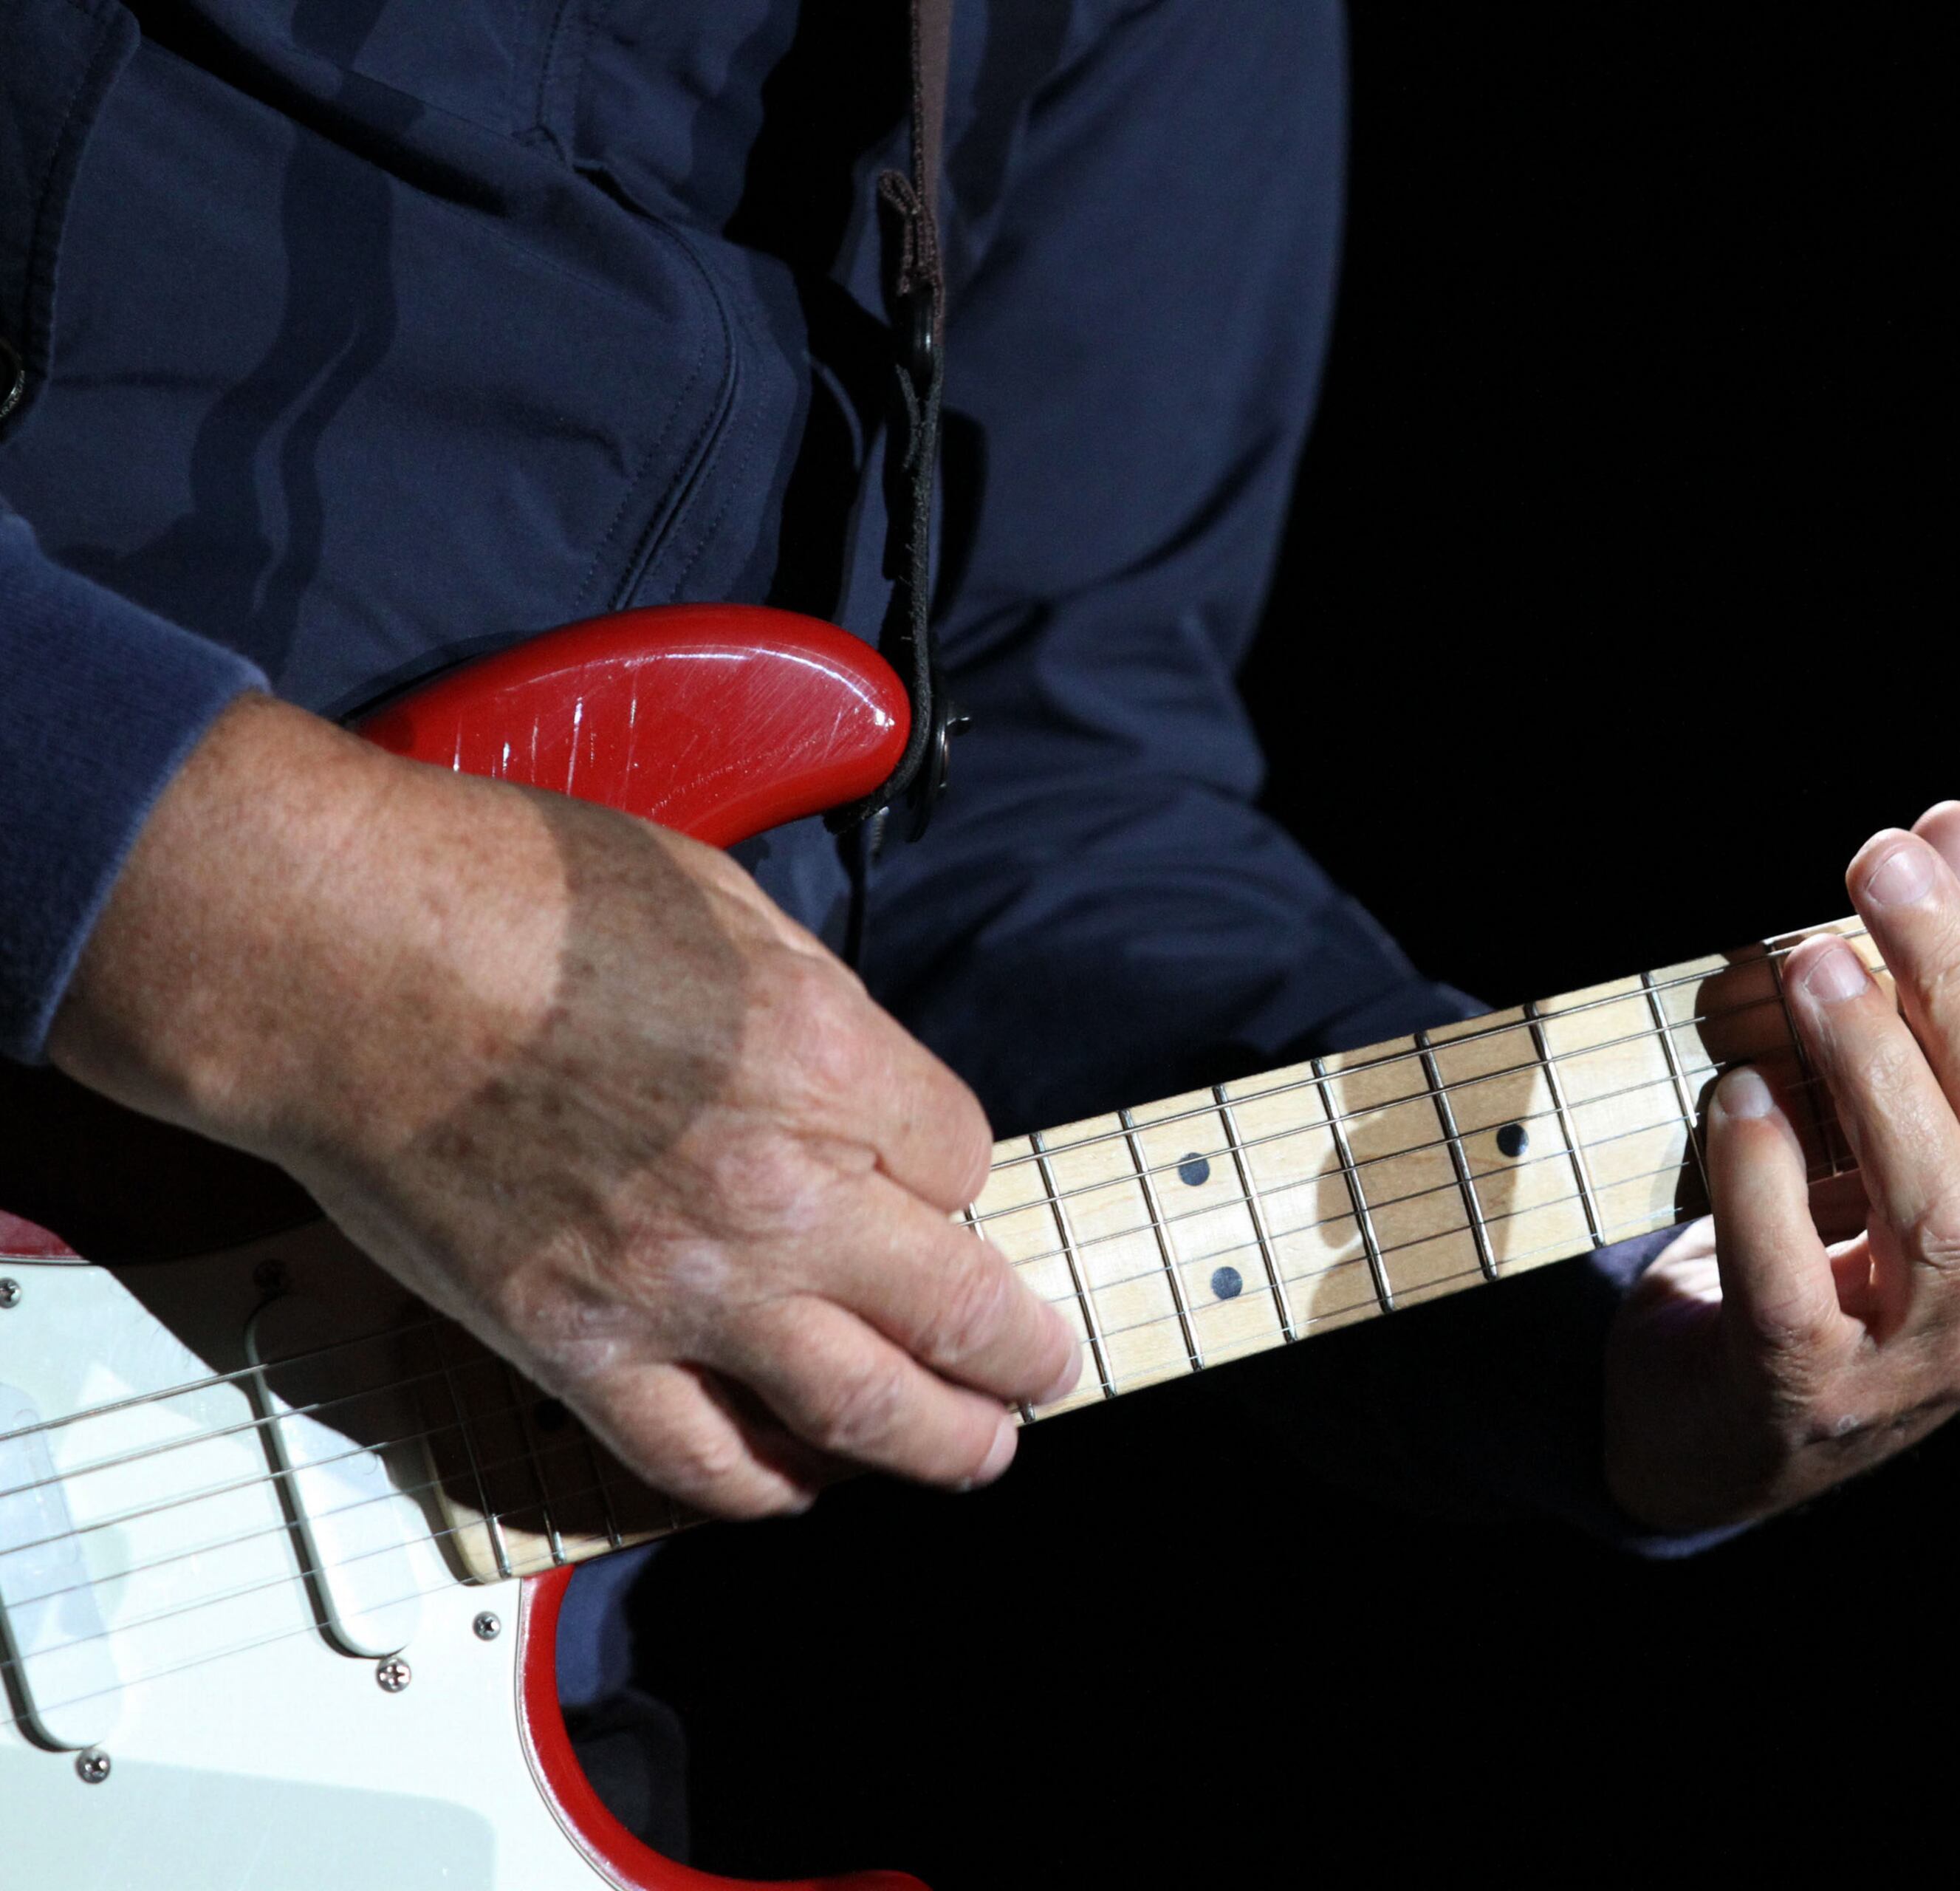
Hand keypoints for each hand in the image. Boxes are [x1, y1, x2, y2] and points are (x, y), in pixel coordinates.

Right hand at [50, 695, 1081, 1515]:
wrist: (339, 961)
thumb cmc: (513, 899)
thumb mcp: (722, 906)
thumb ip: (814, 1011)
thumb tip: (861, 1082)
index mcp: (829, 1065)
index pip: (965, 1157)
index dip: (954, 1168)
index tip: (934, 1173)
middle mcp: (779, 1197)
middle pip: (961, 1313)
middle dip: (1023, 1353)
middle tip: (1044, 1370)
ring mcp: (680, 1291)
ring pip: (863, 1417)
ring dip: (945, 1445)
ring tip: (979, 1450)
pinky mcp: (578, 1352)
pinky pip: (702, 1461)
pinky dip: (771, 1484)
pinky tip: (802, 1476)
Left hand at [1603, 803, 1959, 1531]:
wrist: (1727, 1425)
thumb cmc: (1841, 1234)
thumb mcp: (1907, 1105)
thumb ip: (1946, 972)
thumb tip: (1957, 825)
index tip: (1958, 887)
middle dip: (1952, 974)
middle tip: (1875, 867)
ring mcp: (1929, 1357)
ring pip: (1939, 1202)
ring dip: (1869, 1062)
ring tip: (1805, 965)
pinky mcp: (1807, 1390)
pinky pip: (1793, 1279)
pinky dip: (1760, 1176)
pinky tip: (1732, 1096)